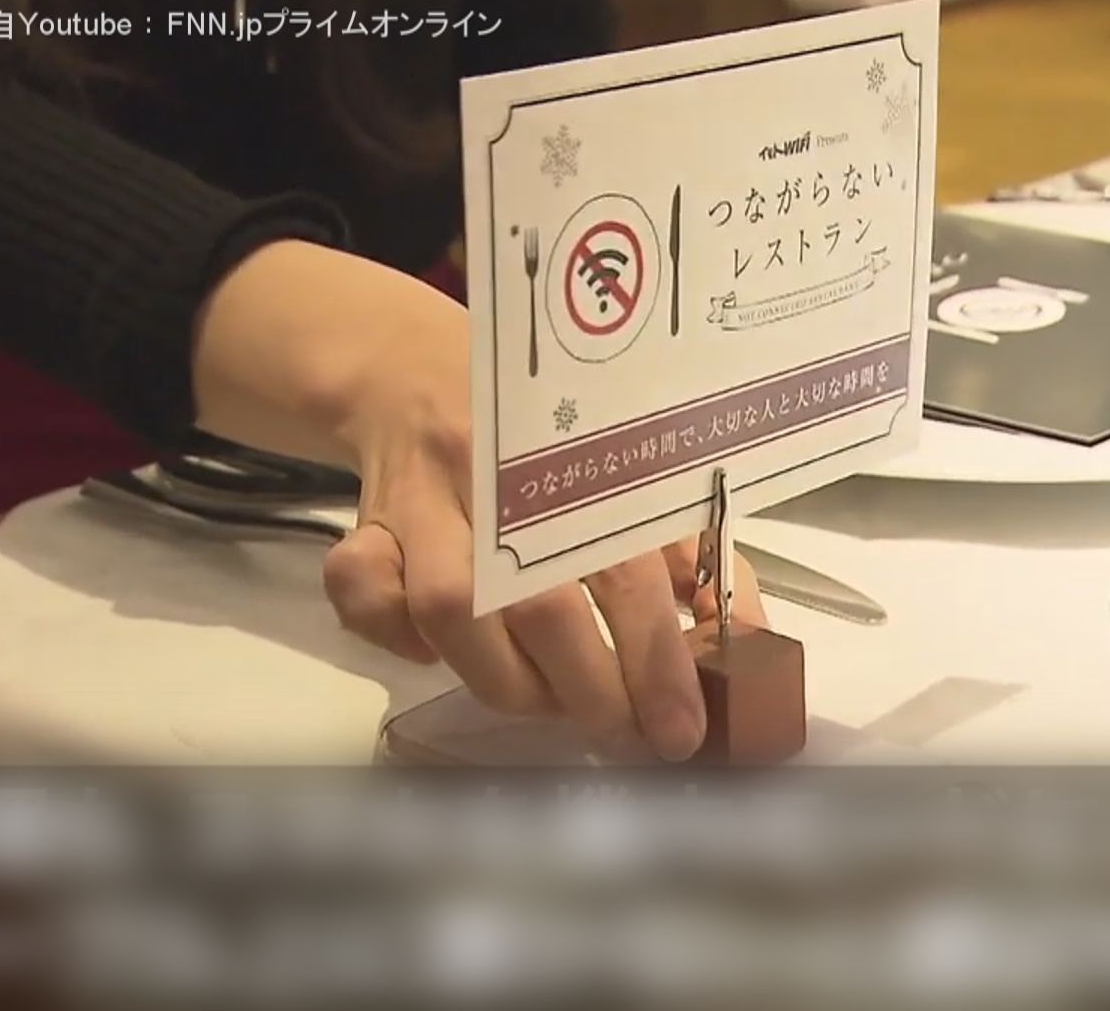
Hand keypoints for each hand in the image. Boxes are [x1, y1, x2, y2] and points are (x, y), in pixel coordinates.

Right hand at [306, 259, 765, 762]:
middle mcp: (500, 474)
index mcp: (581, 457)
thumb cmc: (543, 439)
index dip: (657, 661)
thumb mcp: (632, 476)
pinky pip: (360, 593)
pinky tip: (435, 650)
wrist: (417, 369)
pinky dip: (394, 638)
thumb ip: (695, 558)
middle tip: (624, 740)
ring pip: (448, 614)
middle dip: (590, 694)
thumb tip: (748, 649)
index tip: (682, 731)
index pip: (628, 569)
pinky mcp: (361, 522)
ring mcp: (424, 499)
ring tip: (548, 703)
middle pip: (539, 604)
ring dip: (504, 681)